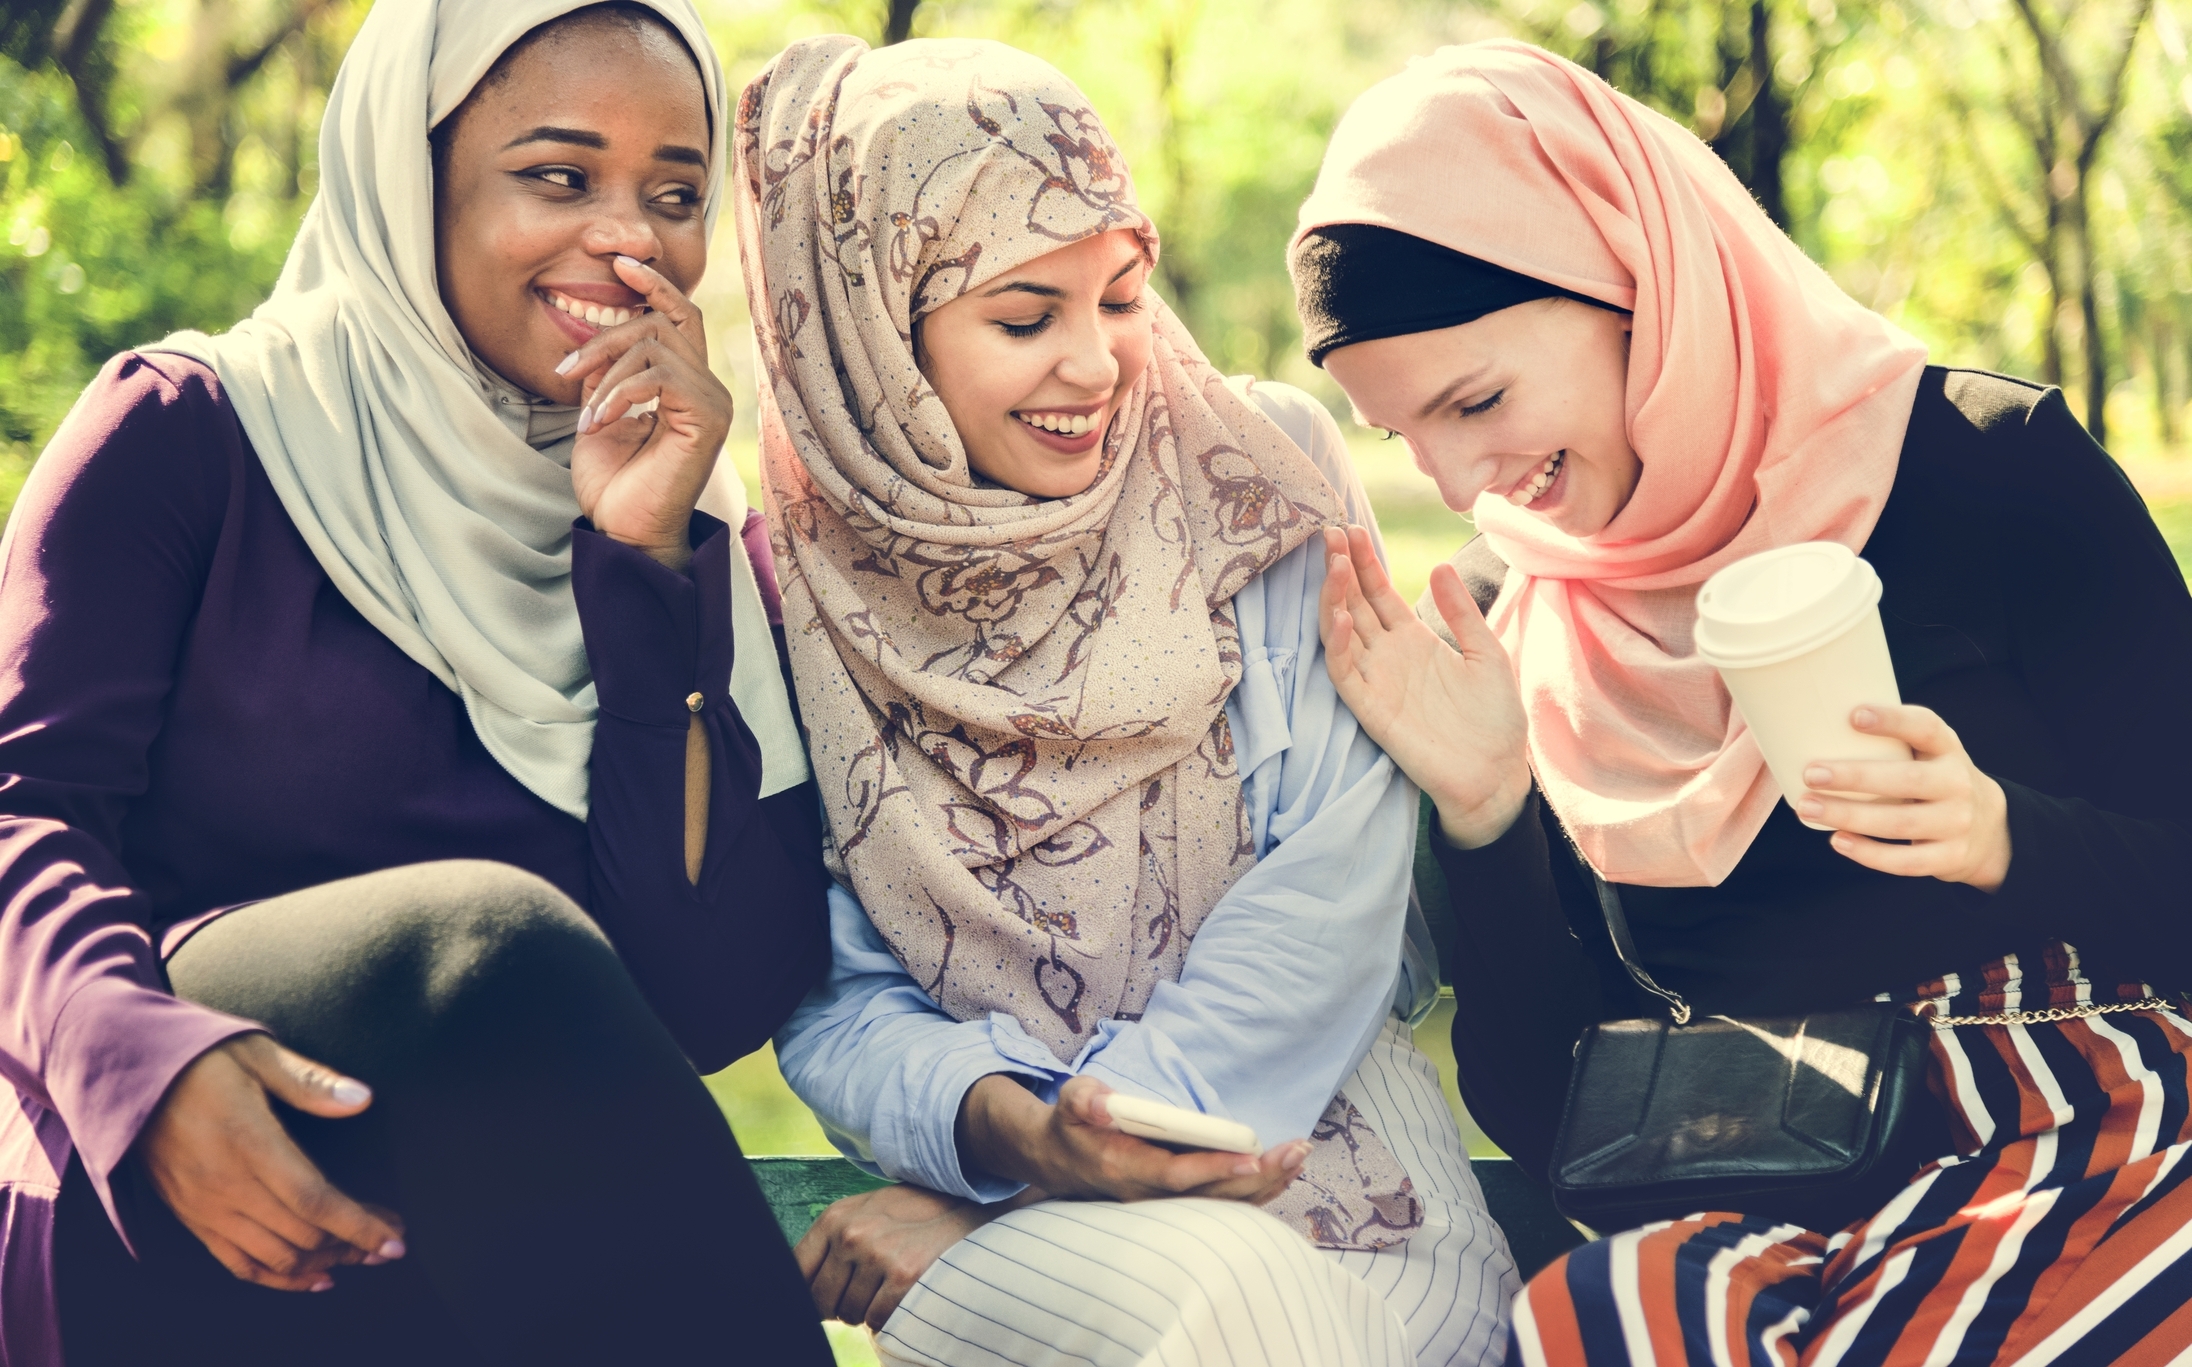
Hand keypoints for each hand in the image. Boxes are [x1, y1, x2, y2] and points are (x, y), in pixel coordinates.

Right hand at [138, 1034, 404, 1291]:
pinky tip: (313, 1277)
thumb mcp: (256, 1053)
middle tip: (388, 1238)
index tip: (395, 1239)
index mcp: (249, 1142)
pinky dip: (278, 1277)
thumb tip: (362, 1098)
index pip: (315, 1200)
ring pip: (274, 1256)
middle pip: (302, 1234)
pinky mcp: (190, 1217)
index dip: (359, 1225)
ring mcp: (205, 1206)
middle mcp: (226, 1184)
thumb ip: (310, 1081)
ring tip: (360, 1256)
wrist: (123, 1076)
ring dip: (323, 1263)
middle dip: (353, 1243)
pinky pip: (238, 1263)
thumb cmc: (197, 1058)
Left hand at [556, 253, 734, 572]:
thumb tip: (595, 336)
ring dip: (606, 374)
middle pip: (663, 321)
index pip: (681, 314)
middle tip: (567, 370)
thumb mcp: (599, 413)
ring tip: (583, 413)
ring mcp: (713, 402)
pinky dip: (619, 394)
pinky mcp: (707, 419)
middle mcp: (707, 387)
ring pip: (656, 345)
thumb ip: (605, 374)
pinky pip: (660, 376)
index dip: (653, 284)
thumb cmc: (615, 484)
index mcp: (686, 384)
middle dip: (608, 335)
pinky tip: (598, 424)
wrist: (627, 533)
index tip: (618, 263)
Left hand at [795, 1183, 1002, 1328]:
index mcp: (836, 1217)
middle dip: (840, 1305)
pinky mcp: (904, 1276)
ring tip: (893, 1284)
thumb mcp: (869, 1212)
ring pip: (851, 1313)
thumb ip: (835, 1240)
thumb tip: (801, 1286)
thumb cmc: (917, 1212)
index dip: (807, 1294)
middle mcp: (851, 1234)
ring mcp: (877, 1255)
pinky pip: (878, 1320)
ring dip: (869, 1309)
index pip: (797, 1271)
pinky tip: (908, 1292)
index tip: (820, 1303)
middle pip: (821, 1300)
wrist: (972, 1204)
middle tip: (869, 1290)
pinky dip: (891, 1316)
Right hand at [957, 1074, 1309, 1205]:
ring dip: (1264, 1184)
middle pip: (1210, 1195)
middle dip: (1258, 1176)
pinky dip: (1254, 1190)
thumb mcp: (1070, 1100)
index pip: (1175, 1175)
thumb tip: (1099, 1101)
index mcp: (1123, 1168)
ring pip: (1220, 1204)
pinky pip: (1220, 1203)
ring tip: (1300, 1157)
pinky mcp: (1174, 1203)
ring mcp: (1161, 1204)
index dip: (1215, 1169)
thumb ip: (1084, 1099)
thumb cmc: (1071, 1123)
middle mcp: (1146, 1195)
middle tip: (1297, 1152)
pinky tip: (1283, 1174)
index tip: (1253, 1157)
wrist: (1058, 1160)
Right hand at [1319, 525, 1531, 847]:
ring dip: (1334, 599)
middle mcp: (1389, 657)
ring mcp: (1377, 682)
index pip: (1379, 594)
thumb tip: (1439, 565)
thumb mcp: (1487, 653)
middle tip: (1328, 532)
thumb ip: (1462, 613)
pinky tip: (1342, 617)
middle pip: (1355, 605)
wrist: (1497, 775)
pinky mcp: (1371, 710)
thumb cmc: (1495, 720)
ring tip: (1333, 565)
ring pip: (1342, 633)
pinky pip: (1345, 673)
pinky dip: (1338, 645)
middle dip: (1341, 569)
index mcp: (1415, 641)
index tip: (1349, 528)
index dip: (1363, 562)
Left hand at [1796, 703, 2011, 891]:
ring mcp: (1957, 824)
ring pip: (1900, 823)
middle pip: (1907, 780)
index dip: (1893, 720)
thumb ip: (1892, 743)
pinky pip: (1905, 861)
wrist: (1991, 830)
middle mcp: (1958, 784)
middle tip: (1811, 774)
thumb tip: (1816, 728)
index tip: (1853, 715)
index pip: (1926, 728)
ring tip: (1808, 809)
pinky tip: (1837, 841)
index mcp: (1948, 750)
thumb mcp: (1929, 755)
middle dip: (1855, 778)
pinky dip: (1869, 854)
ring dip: (1849, 816)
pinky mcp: (1949, 858)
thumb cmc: (1935, 781)